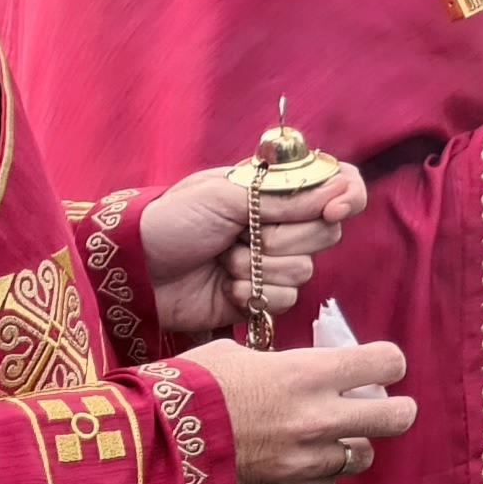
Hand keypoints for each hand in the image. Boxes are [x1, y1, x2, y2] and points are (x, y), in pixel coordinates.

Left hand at [140, 162, 369, 338]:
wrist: (135, 269)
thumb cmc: (172, 220)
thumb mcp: (225, 194)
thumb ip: (284, 194)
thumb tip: (337, 192)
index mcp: (274, 189)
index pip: (337, 183)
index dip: (348, 196)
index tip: (333, 209)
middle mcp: (280, 223)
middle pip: (326, 232)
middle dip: (285, 237)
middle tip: (244, 234)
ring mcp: (271, 262)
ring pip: (305, 270)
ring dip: (260, 268)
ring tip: (223, 261)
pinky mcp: (260, 297)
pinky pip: (286, 299)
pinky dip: (254, 294)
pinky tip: (224, 287)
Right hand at [188, 337, 416, 483]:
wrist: (147, 447)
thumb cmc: (184, 390)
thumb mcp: (235, 357)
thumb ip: (282, 365)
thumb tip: (303, 370)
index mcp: (306, 374)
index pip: (386, 363)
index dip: (386, 362)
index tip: (377, 364)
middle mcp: (317, 419)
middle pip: (397, 418)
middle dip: (394, 409)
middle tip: (379, 405)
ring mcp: (305, 462)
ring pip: (362, 456)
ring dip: (350, 444)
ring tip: (324, 435)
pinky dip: (320, 472)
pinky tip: (296, 460)